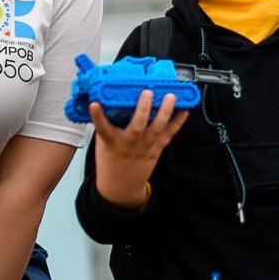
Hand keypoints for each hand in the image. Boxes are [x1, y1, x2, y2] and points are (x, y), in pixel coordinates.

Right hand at [89, 92, 188, 208]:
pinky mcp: (156, 151)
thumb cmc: (111, 160)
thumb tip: (108, 102)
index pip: (102, 128)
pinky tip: (184, 111)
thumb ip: (107, 125)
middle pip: (136, 127)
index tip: (94, 105)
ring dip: (164, 112)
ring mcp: (144, 148)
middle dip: (143, 110)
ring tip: (170, 97)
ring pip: (156, 130)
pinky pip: (168, 136)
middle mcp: (129, 144)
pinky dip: (177, 123)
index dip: (98, 117)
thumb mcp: (103, 143)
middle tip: (147, 93)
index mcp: (111, 142)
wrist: (121, 186)